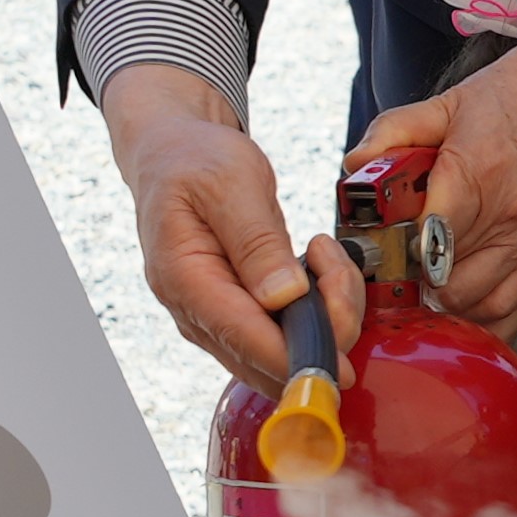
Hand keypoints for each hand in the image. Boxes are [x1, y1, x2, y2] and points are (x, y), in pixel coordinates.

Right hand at [107, 69, 307, 383]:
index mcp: (184, 280)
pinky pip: (285, 338)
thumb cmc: (196, 161)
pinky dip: (318, 313)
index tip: (341, 352)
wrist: (175, 155)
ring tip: (324, 254)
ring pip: (283, 355)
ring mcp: (215, 321)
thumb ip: (258, 241)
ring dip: (326, 317)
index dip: (297, 354)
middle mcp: (195, 313)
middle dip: (324, 327)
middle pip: (270, 361)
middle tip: (335, 263)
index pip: (245, 339)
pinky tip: (318, 269)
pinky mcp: (237, 317)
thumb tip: (285, 298)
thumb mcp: (231, 182)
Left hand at [363, 10, 516, 325]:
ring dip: (443, 296)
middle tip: (394, 257)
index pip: (421, 242)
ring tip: (426, 273)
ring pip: (473, 302)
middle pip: (441, 281)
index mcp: (473, 175)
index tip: (375, 241)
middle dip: (410, 277)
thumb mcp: (448, 100)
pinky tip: (461, 289)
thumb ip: (394, 132)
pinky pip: (510, 305)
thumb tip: (353, 167)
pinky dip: (480, 308)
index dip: (390, 250)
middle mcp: (505, 217)